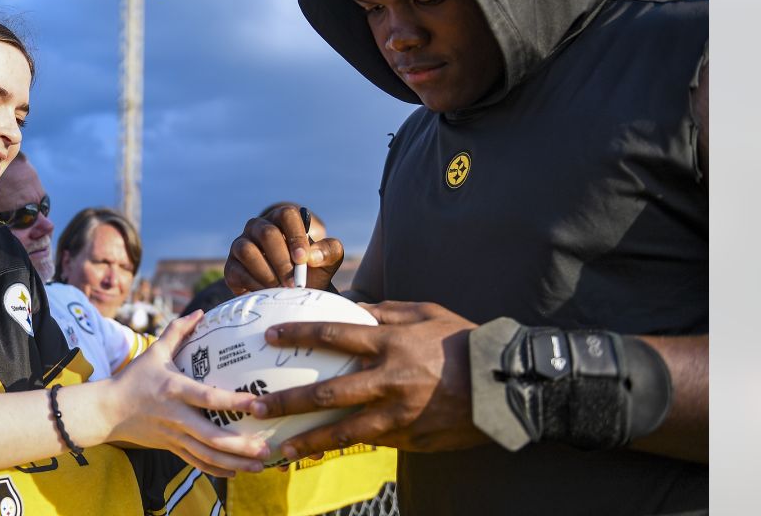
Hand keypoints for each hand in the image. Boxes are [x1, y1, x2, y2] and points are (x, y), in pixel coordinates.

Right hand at [104, 311, 269, 476]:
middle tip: (267, 447)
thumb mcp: (154, 352)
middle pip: (212, 436)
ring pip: (207, 454)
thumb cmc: (134, 378)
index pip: (208, 398)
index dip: (233, 402)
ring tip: (261, 465)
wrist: (107, 411)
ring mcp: (173, 435)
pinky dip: (216, 469)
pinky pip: (196, 462)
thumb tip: (200, 311)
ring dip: (235, 461)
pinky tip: (237, 471)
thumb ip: (177, 331)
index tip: (257, 403)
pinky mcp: (170, 447)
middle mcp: (176, 416)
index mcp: (174, 390)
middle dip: (241, 445)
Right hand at [224, 205, 343, 293]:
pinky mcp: (231, 267)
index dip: (295, 236)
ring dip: (267, 273)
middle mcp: (258, 228)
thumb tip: (311, 256)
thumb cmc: (310, 274)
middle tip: (294, 283)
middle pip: (267, 233)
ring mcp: (241, 245)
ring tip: (281, 290)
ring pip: (247, 250)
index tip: (303, 259)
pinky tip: (268, 294)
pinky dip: (254, 284)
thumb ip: (329, 252)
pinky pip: (237, 270)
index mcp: (282, 220)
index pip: (287, 215)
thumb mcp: (327, 263)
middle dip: (282, 261)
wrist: (291, 298)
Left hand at [252, 301, 488, 460]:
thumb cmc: (463, 341)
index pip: (334, 335)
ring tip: (278, 446)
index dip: (299, 334)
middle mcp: (389, 380)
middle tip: (255, 405)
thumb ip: (385, 311)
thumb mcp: (425, 313)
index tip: (270, 336)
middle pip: (327, 392)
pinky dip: (343, 448)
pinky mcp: (410, 439)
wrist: (505, 385)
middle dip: (287, 401)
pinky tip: (319, 454)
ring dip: (307, 439)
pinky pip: (370, 443)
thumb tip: (352, 307)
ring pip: (344, 431)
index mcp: (390, 343)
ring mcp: (399, 414)